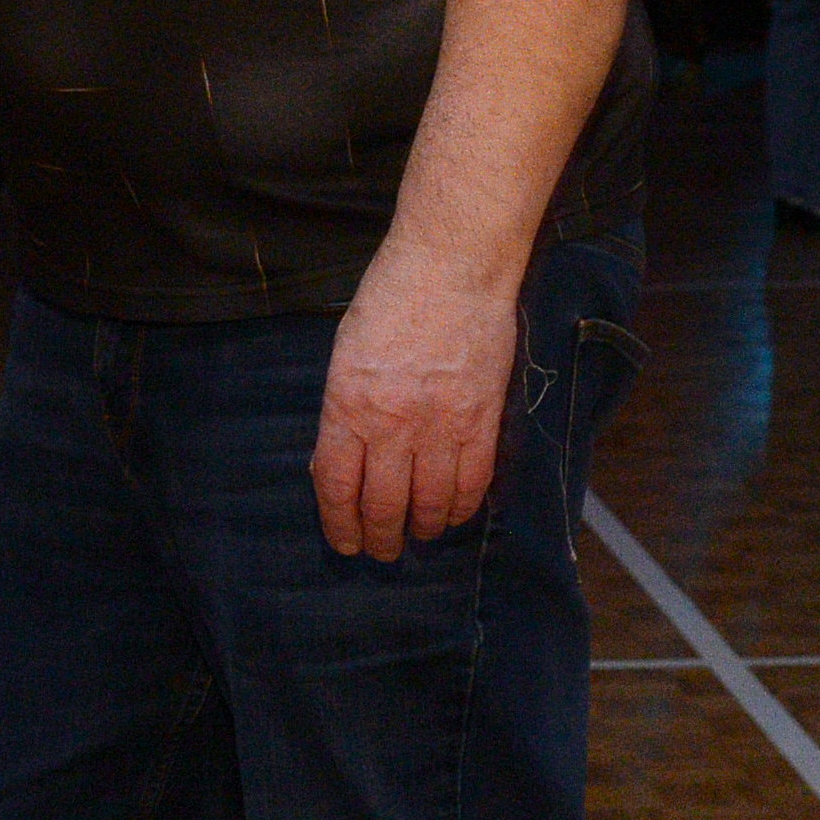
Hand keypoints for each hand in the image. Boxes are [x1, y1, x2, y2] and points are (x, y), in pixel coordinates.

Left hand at [311, 244, 523, 562]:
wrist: (451, 268)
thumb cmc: (390, 300)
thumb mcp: (344, 355)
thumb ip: (343, 411)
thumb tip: (338, 462)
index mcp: (348, 406)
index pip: (337, 486)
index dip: (339, 524)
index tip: (343, 542)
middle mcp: (393, 425)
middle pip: (383, 505)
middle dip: (379, 537)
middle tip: (380, 550)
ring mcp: (441, 426)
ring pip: (430, 503)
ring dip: (421, 528)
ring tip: (416, 536)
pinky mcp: (483, 420)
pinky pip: (472, 482)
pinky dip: (460, 506)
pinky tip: (451, 513)